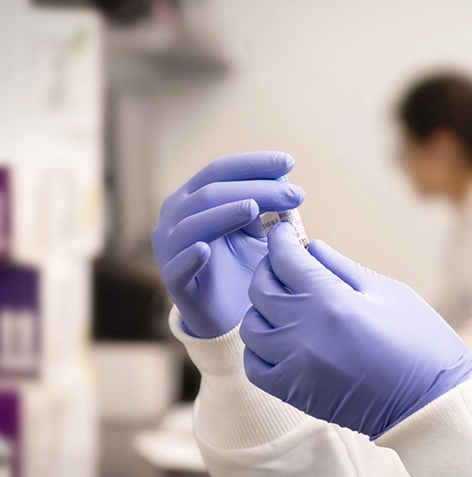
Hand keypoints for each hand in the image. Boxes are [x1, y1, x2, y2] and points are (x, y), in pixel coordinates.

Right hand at [151, 152, 304, 337]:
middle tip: (295, 194)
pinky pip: (178, 266)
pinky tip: (205, 249)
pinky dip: (190, 256)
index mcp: (195, 197)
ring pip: (194, 223)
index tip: (289, 162)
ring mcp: (171, 247)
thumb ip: (269, 208)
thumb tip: (286, 182)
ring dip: (224, 214)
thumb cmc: (244, 265)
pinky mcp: (174, 280)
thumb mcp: (259, 232)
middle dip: (256, 189)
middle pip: (213, 193)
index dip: (254, 164)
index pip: (221, 171)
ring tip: (253, 208)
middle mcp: (176, 215)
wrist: (229, 314)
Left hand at [240, 223, 471, 437]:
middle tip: (286, 264)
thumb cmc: (420, 343)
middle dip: (270, 269)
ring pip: (252, 327)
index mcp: (330, 301)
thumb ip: (343, 268)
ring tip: (284, 304)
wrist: (429, 403)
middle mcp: (303, 331)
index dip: (281, 239)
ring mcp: (294, 364)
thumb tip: (312, 248)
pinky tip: (279, 339)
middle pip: (261, 289)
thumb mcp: (389, 292)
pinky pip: (255, 365)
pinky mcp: (293, 392)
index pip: (286, 259)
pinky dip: (260, 348)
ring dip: (262, 309)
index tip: (284, 232)